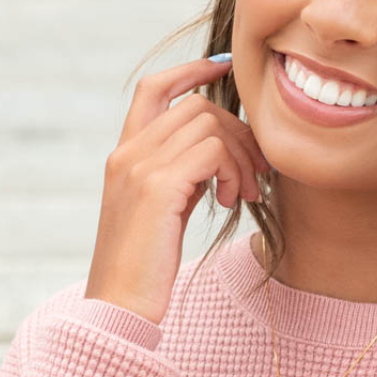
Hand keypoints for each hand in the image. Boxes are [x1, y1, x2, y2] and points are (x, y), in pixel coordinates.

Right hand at [84, 52, 270, 326]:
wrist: (120, 307)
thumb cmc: (146, 269)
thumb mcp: (162, 212)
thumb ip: (181, 177)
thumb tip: (219, 155)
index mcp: (124, 155)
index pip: (154, 88)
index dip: (191, 70)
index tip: (223, 69)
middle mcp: (127, 153)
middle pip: (196, 106)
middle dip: (238, 133)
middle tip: (256, 173)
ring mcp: (139, 166)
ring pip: (210, 124)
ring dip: (241, 158)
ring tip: (243, 194)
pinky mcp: (158, 187)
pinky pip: (213, 150)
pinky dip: (233, 171)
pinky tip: (232, 201)